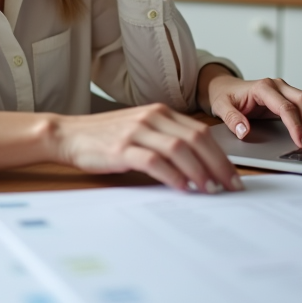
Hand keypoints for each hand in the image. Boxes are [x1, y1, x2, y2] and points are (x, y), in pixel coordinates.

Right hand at [51, 103, 243, 192]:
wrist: (68, 134)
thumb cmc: (104, 137)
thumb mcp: (140, 131)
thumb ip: (165, 141)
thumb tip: (199, 167)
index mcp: (159, 113)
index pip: (200, 131)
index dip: (221, 154)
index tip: (233, 176)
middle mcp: (151, 118)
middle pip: (196, 139)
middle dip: (218, 164)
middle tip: (230, 186)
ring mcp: (136, 131)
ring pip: (179, 148)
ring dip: (199, 171)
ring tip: (210, 189)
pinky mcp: (122, 148)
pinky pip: (154, 161)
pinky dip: (172, 175)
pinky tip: (182, 187)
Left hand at [201, 68, 301, 149]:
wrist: (225, 87)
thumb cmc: (224, 96)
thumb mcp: (221, 107)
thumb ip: (231, 118)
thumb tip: (243, 131)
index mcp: (262, 88)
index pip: (285, 107)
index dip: (296, 125)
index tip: (301, 142)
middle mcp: (277, 85)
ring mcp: (284, 89)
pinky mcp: (288, 96)